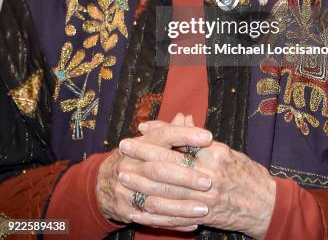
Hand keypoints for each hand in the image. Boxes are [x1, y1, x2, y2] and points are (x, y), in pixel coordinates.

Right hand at [96, 114, 212, 230]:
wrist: (105, 182)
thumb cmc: (137, 157)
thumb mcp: (150, 141)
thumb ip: (170, 131)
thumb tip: (187, 118)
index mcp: (140, 142)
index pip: (164, 135)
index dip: (186, 135)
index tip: (208, 137)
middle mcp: (130, 163)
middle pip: (160, 169)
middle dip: (186, 176)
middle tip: (209, 181)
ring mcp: (126, 188)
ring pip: (157, 198)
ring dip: (183, 205)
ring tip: (205, 208)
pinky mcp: (126, 209)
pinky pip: (153, 219)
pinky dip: (174, 222)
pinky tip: (193, 223)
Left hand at [123, 118, 276, 238]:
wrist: (265, 204)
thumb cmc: (244, 172)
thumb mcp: (224, 149)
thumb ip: (198, 137)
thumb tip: (180, 119)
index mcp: (214, 153)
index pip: (179, 142)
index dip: (156, 137)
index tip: (138, 131)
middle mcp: (208, 174)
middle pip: (167, 165)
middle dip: (141, 157)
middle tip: (123, 150)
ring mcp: (205, 198)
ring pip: (166, 192)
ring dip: (141, 185)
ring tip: (123, 177)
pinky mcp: (204, 216)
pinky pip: (174, 216)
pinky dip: (154, 213)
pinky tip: (139, 208)